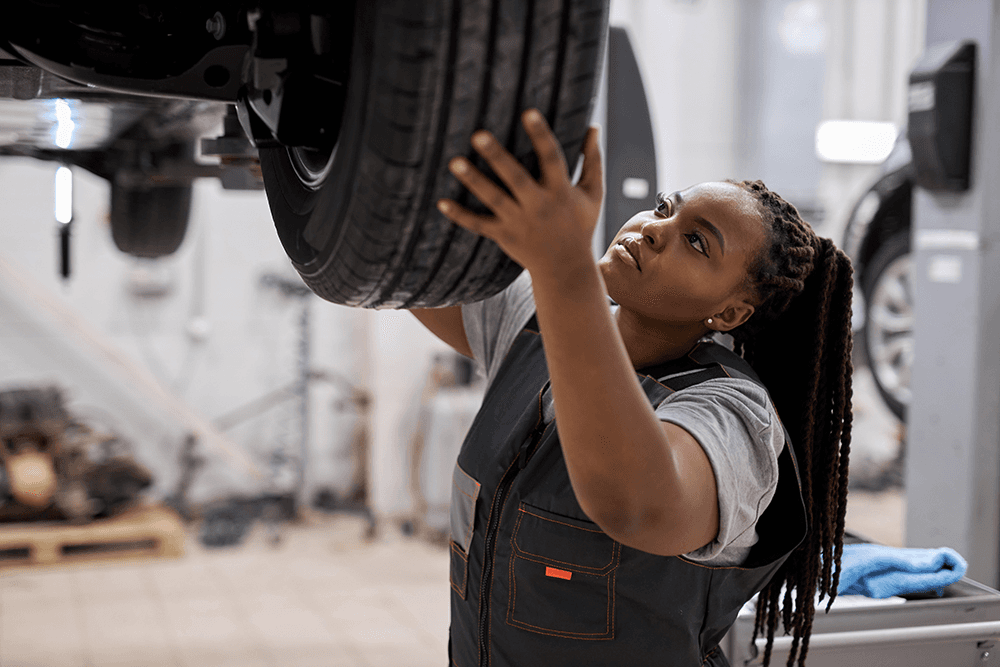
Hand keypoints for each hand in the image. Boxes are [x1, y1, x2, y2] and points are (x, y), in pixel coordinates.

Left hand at [437, 109, 602, 277]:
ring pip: (493, 199)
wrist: (566, 269)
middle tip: (477, 135)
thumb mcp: (592, 193)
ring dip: (473, 181)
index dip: (541, 135)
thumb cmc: (580, 224)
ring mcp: (519, 222)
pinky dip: (460, 216)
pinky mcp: (504, 236)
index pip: (551, 158)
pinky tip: (441, 202)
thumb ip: (591, 159)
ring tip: (454, 161)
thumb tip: (593, 126)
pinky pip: (479, 225)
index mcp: (560, 191)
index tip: (528, 112)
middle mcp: (539, 205)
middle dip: (497, 156)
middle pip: (515, 178)